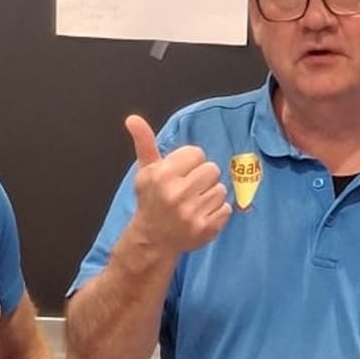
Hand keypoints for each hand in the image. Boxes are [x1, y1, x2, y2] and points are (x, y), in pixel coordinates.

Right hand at [125, 114, 229, 256]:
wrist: (152, 240)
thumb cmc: (151, 201)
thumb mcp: (145, 171)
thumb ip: (144, 142)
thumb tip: (133, 118)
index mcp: (162, 175)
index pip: (197, 153)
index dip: (190, 163)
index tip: (180, 174)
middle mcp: (176, 193)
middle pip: (212, 169)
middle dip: (202, 177)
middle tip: (189, 189)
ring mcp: (192, 213)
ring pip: (220, 189)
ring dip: (210, 195)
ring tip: (194, 203)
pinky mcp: (206, 228)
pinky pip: (226, 208)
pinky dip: (217, 212)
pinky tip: (201, 215)